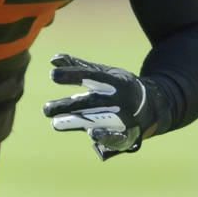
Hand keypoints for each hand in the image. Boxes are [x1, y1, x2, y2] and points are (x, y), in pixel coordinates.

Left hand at [42, 53, 163, 160]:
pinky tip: (92, 135)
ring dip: (76, 122)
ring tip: (55, 123)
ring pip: (98, 120)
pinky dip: (106, 137)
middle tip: (46, 109)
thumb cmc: (119, 86)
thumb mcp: (103, 73)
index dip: (71, 75)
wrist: (152, 104)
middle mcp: (117, 98)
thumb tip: (53, 60)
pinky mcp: (128, 133)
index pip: (89, 75)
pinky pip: (118, 136)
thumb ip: (79, 67)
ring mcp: (123, 116)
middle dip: (66, 106)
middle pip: (89, 102)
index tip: (52, 75)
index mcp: (112, 80)